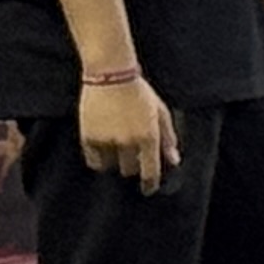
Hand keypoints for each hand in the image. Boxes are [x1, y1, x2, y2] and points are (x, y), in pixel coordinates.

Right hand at [79, 73, 180, 188]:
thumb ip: (168, 138)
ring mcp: (107, 140)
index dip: (150, 184)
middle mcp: (128, 142)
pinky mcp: (89, 137)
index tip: (148, 189)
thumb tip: (174, 161)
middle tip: (131, 156)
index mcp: (148, 136)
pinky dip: (99, 159)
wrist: (111, 74)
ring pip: (111, 167)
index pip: (150, 172)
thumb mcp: (160, 111)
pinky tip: (102, 150)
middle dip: (132, 166)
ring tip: (115, 148)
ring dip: (115, 162)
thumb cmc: (139, 91)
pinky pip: (94, 161)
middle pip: (129, 170)